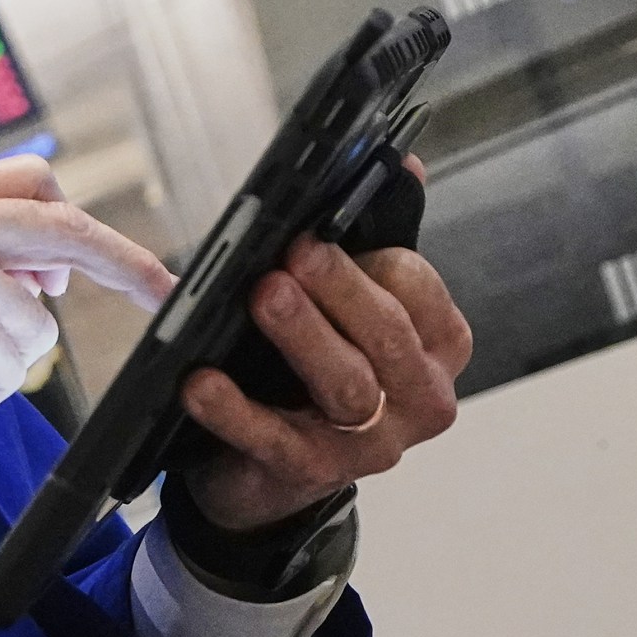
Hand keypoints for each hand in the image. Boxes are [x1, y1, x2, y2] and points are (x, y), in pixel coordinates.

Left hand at [178, 204, 472, 530]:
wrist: (269, 472)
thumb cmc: (309, 370)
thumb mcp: (345, 309)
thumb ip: (371, 242)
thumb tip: (405, 162)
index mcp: (436, 345)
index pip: (417, 291)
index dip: (373, 262)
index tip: (320, 233)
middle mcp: (419, 396)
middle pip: (385, 335)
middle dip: (339, 289)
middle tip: (294, 254)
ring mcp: (371, 442)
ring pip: (345, 384)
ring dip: (302, 335)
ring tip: (262, 295)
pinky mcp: (311, 473)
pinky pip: (273, 438)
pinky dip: (234, 409)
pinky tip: (200, 382)